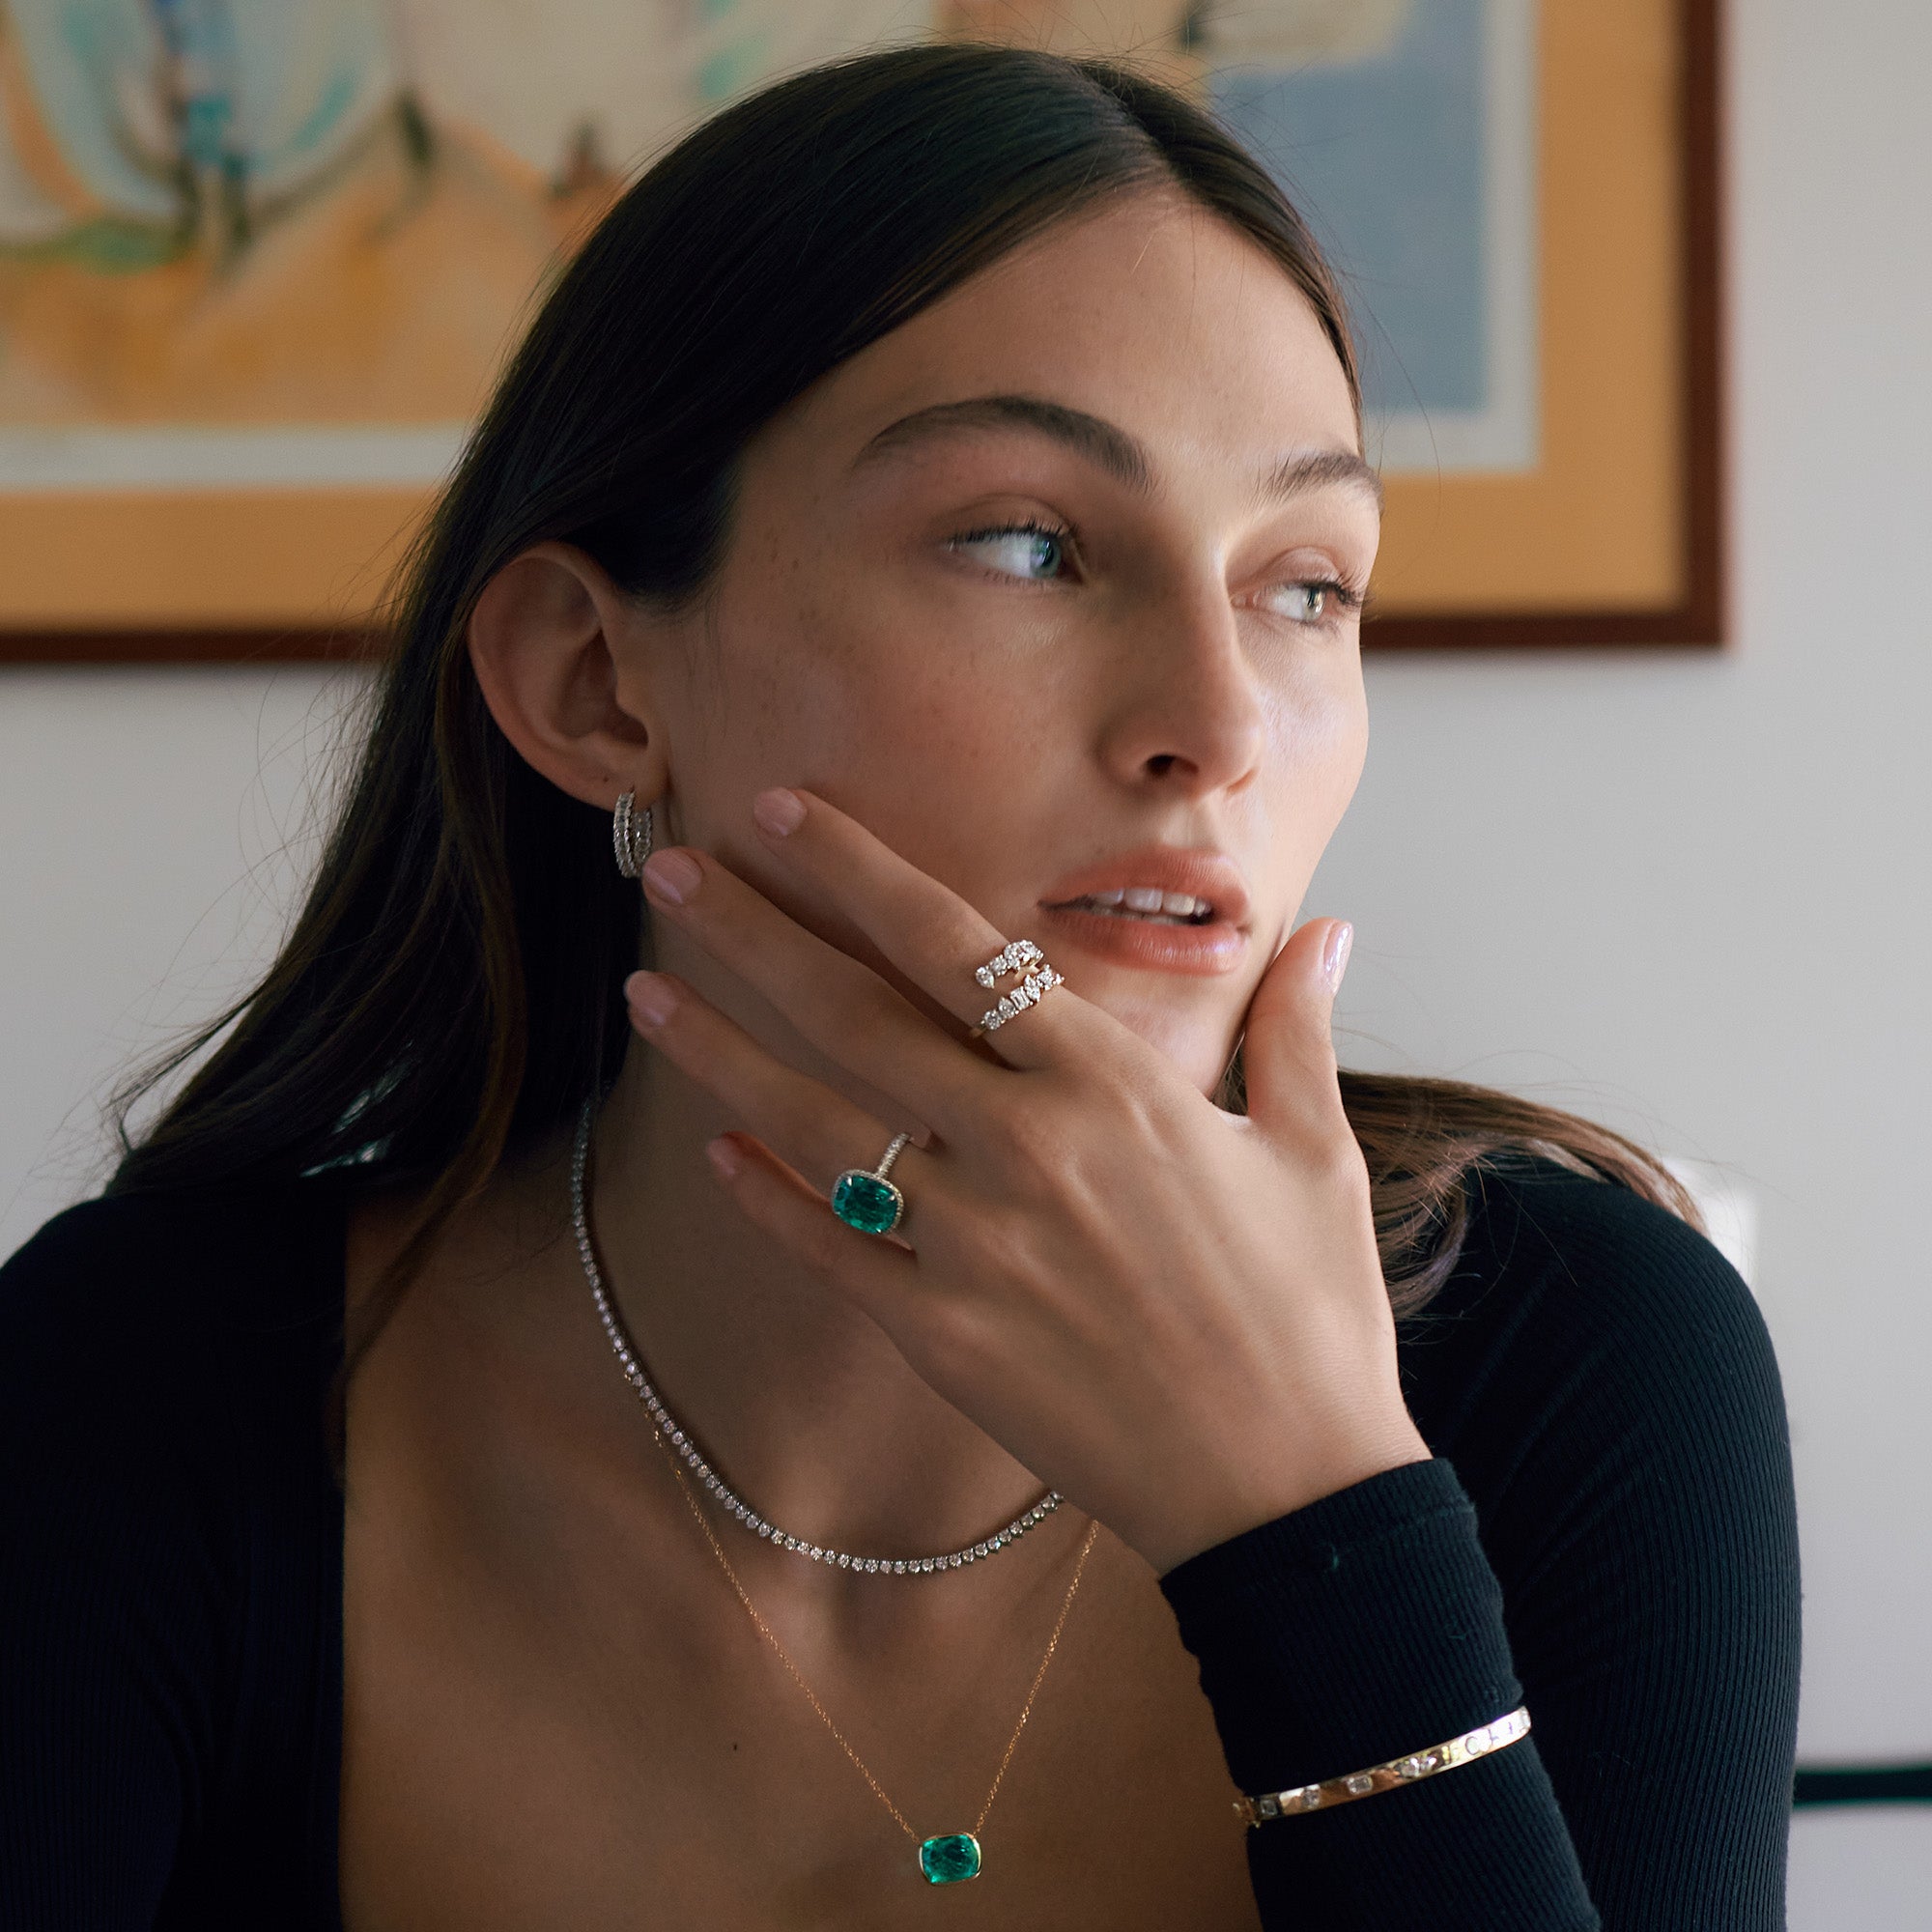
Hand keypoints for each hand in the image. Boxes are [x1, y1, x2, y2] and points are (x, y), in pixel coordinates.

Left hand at [625, 787, 1429, 1573]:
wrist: (1288, 1492)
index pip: (961, 947)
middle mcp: (1027, 1149)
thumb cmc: (1310, 1315)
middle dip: (754, 933)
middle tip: (674, 868)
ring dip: (722, 1052)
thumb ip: (1293, 1030)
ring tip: (647, 991)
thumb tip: (1332, 928)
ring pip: (816, 1123)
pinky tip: (712, 1151)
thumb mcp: (1315, 1154)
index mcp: (1116, 1086)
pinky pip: (829, 1249)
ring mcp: (972, 1245)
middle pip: (858, 1015)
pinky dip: (764, 1198)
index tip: (785, 811)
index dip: (861, 870)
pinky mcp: (940, 1336)